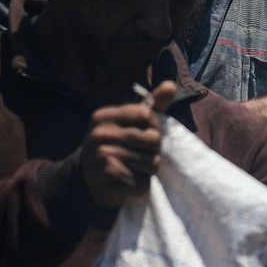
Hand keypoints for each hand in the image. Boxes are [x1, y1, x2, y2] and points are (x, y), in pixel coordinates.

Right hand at [78, 81, 177, 208]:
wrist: (94, 180)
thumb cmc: (120, 146)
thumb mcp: (132, 122)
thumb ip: (152, 105)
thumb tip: (172, 84)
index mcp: (104, 116)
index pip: (146, 114)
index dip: (154, 126)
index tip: (144, 133)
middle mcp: (100, 132)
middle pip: (153, 139)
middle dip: (154, 149)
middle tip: (139, 153)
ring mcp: (103, 154)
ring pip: (152, 161)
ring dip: (150, 167)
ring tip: (135, 166)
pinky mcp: (110, 175)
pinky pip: (145, 178)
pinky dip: (143, 181)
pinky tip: (130, 178)